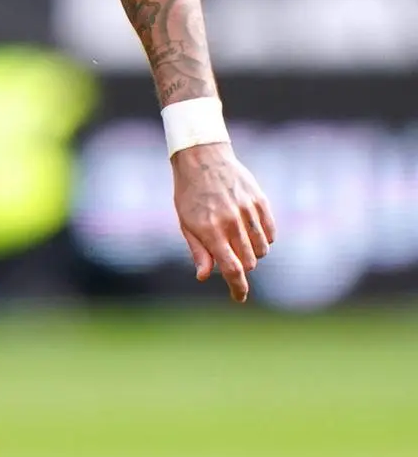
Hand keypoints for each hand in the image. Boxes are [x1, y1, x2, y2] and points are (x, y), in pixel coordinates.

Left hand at [172, 142, 274, 302]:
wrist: (203, 159)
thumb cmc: (189, 194)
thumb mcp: (186, 223)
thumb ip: (199, 251)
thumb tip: (205, 276)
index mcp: (210, 231)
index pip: (232, 269)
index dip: (238, 288)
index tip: (240, 298)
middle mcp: (231, 223)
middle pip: (249, 262)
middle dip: (242, 267)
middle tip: (231, 257)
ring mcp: (248, 211)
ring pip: (262, 250)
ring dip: (253, 253)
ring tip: (240, 242)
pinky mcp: (260, 202)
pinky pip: (271, 233)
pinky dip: (264, 239)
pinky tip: (252, 232)